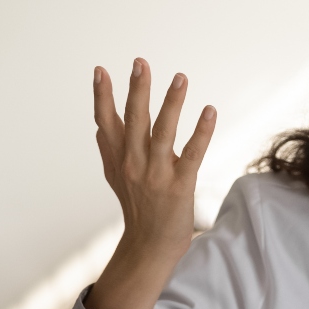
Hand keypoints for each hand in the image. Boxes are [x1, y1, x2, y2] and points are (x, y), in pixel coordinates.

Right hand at [84, 58, 216, 308]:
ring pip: (163, 132)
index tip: (100, 70)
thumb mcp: (116, 178)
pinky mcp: (180, 185)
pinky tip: (209, 110)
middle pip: (134, 121)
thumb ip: (109, 151)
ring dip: (171, 103)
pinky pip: (193, 153)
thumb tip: (98, 126)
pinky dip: (201, 131)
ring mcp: (156, 175)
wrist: (150, 245)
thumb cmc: (137, 209)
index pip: (107, 122)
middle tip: (140, 63)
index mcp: (118, 159)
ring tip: (180, 77)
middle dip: (137, 90)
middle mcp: (134, 164)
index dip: (103, 96)